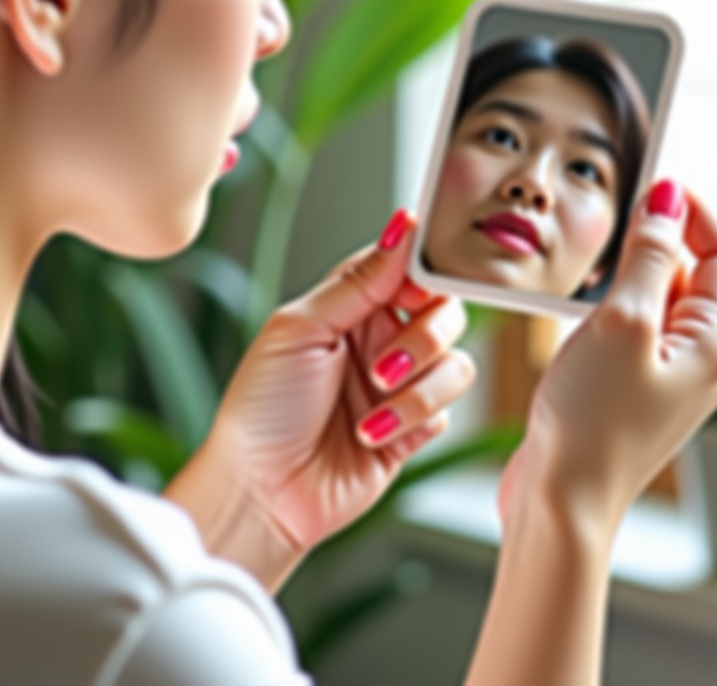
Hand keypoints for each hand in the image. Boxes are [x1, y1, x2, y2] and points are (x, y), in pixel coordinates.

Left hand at [206, 208, 476, 555]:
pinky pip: (448, 410)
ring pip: (455, 363)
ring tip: (370, 406)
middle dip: (424, 339)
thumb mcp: (300, 328)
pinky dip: (414, 420)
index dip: (421, 274)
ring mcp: (398, 384)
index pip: (405, 267)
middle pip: (444, 312)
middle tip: (384, 365)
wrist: (261, 490)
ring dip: (418, 388)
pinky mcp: (413, 429)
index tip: (415, 290)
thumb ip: (358, 280)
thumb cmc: (262, 408)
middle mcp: (378, 339)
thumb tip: (401, 227)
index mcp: (347, 305)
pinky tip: (371, 434)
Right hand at [499, 181, 716, 539]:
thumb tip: (668, 202)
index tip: (652, 183)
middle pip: (689, 277)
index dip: (692, 212)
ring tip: (585, 267)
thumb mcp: (621, 323)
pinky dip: (606, 309)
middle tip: (607, 221)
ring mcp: (662, 379)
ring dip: (625, 276)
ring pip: (654, 304)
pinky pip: (628, 332)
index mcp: (710, 343)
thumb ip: (647, 259)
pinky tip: (573, 310)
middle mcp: (696, 361)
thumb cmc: (591, 421)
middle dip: (654, 242)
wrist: (562, 501)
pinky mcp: (627, 392)